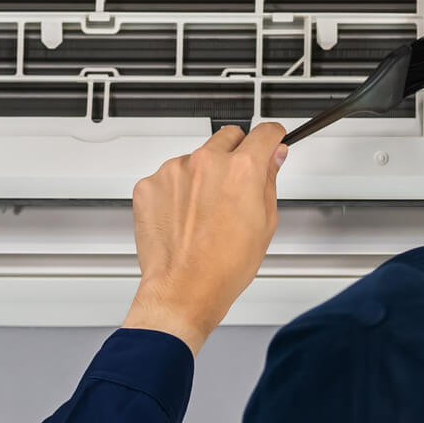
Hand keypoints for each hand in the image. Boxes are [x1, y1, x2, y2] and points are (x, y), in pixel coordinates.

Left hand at [121, 123, 286, 352]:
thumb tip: (274, 158)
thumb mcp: (265, 224)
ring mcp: (174, 171)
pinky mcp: (150, 184)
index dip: (273, 137)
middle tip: (237, 185)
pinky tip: (185, 218)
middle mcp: (206, 163)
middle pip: (228, 138)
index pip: (264, 133)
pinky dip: (177, 191)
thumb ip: (269, 181)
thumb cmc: (224, 267)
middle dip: (237, 154)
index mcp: (241, 170)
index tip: (272, 139)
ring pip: (196, 158)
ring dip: (203, 175)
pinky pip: (169, 177)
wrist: (184, 290)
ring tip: (206, 213)